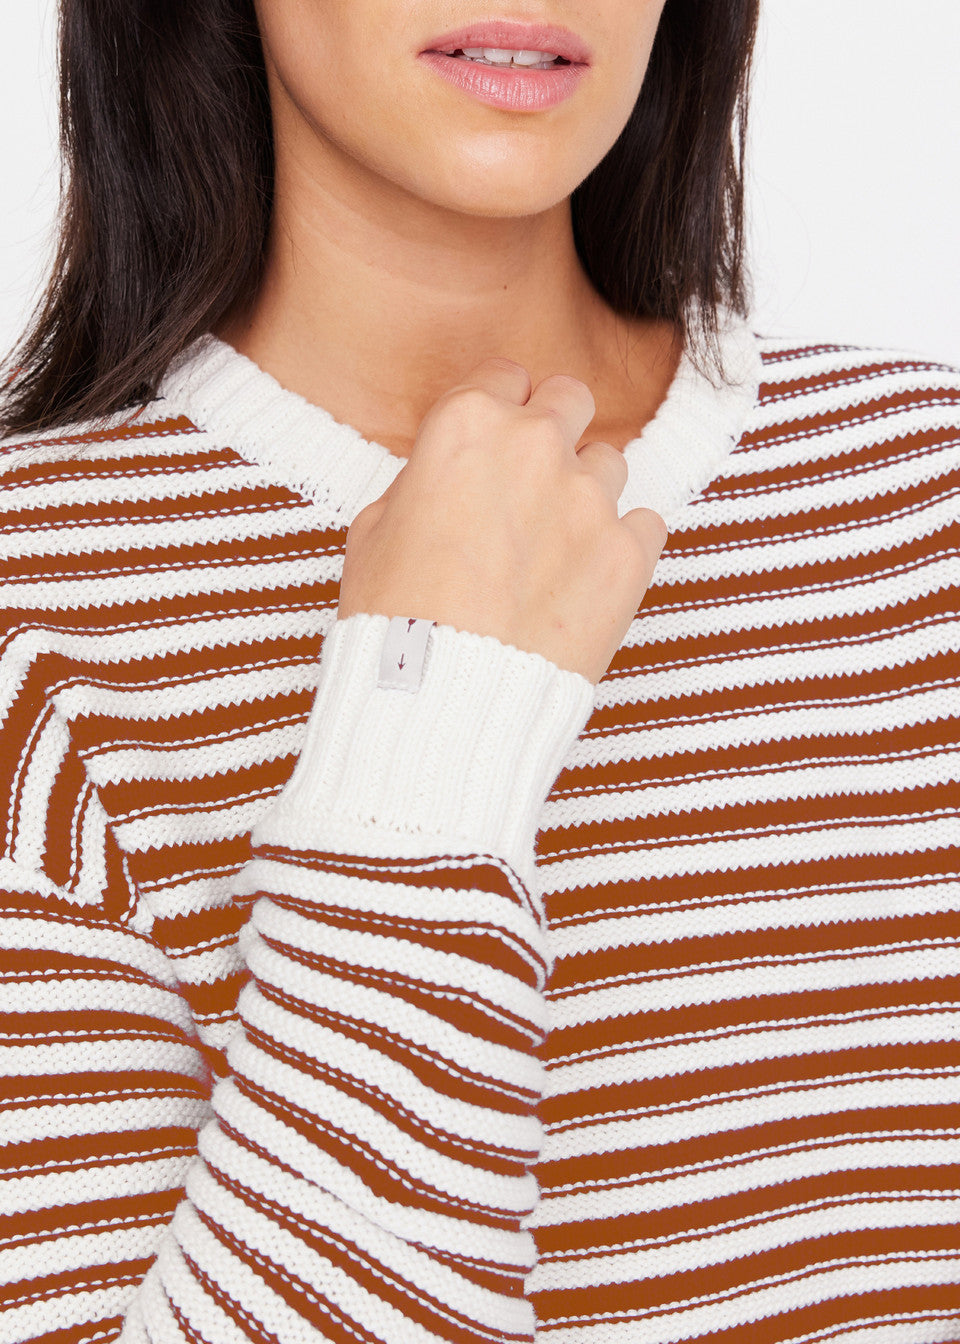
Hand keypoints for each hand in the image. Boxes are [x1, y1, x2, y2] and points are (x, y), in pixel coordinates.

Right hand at [337, 357, 666, 684]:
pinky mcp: (630, 555)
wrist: (445, 698)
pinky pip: (645, 525)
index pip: (504, 375)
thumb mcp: (373, 532)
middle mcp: (537, 446)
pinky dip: (621, 546)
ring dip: (586, 493)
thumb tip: (442, 483)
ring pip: (610, 462)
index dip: (498, 407)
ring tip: (554, 548)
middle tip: (533, 481)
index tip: (497, 437)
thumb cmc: (394, 620)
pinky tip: (586, 580)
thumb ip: (422, 483)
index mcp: (468, 425)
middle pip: (569, 400)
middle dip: (553, 430)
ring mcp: (591, 499)